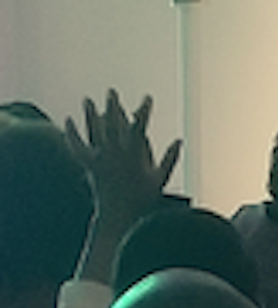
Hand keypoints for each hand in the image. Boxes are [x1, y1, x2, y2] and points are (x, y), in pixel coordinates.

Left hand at [65, 90, 181, 231]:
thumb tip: (179, 140)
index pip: (138, 127)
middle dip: (112, 106)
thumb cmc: (143, 199)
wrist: (119, 215)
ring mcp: (100, 159)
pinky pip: (78, 147)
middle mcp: (115, 154)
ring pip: (93, 132)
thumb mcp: (161, 179)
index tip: (147, 98)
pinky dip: (72, 134)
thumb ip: (170, 158)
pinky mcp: (90, 165)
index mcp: (134, 156)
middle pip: (111, 125)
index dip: (143, 110)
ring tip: (87, 100)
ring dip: (90, 115)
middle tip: (111, 92)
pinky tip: (69, 122)